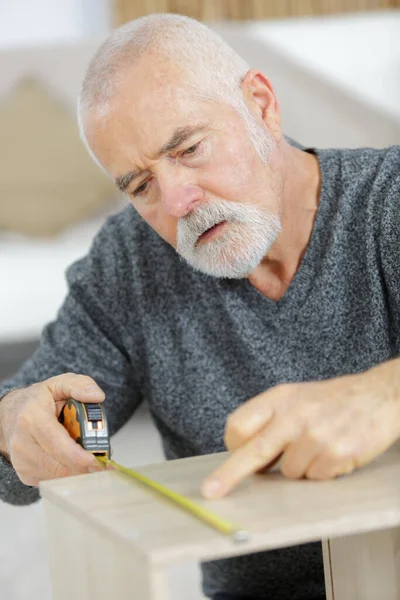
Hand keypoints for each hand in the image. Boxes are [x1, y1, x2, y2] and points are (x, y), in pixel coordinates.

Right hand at [0, 373, 105, 485]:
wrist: (10, 416)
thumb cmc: (35, 401)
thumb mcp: (58, 384)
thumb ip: (80, 385)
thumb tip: (97, 396)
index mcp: (31, 418)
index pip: (56, 443)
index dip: (78, 456)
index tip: (97, 460)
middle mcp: (23, 443)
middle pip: (59, 466)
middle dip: (84, 466)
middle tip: (103, 461)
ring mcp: (23, 462)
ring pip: (59, 476)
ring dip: (79, 470)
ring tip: (90, 456)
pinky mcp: (26, 475)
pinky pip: (54, 480)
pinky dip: (69, 473)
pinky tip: (74, 460)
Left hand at [201, 365, 399, 498]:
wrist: (377, 395)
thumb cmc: (331, 400)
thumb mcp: (295, 397)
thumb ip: (269, 420)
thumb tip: (244, 457)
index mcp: (279, 398)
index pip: (239, 425)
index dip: (234, 446)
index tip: (236, 453)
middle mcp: (294, 415)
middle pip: (253, 452)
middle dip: (229, 475)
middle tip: (210, 492)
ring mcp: (315, 435)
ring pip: (289, 473)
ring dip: (301, 467)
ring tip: (319, 445)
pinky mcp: (336, 454)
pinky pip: (314, 478)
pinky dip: (322, 471)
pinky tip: (333, 452)